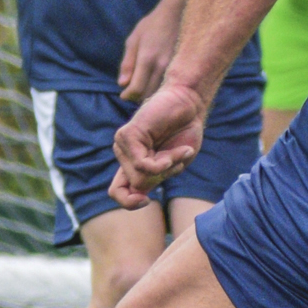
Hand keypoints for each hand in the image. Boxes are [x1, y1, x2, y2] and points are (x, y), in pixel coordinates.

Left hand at [108, 80, 206, 207]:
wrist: (190, 104)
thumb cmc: (184, 133)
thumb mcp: (173, 165)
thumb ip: (155, 179)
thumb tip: (139, 193)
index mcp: (133, 165)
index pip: (118, 192)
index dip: (128, 203)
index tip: (146, 201)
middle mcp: (124, 155)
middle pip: (137, 186)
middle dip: (162, 178)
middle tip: (176, 160)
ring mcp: (123, 144)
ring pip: (139, 177)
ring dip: (166, 168)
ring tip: (179, 150)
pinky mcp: (127, 135)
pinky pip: (141, 165)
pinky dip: (163, 163)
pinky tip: (173, 152)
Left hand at [118, 0, 184, 99]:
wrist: (178, 13)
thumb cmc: (152, 25)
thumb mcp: (134, 40)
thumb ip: (127, 63)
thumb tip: (122, 84)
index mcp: (147, 59)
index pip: (137, 89)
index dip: (128, 95)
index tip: (123, 94)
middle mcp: (162, 66)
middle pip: (148, 95)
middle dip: (137, 97)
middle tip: (132, 90)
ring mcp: (174, 68)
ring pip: (160, 93)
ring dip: (149, 94)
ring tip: (143, 85)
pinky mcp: (183, 68)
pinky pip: (169, 86)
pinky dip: (160, 89)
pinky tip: (156, 81)